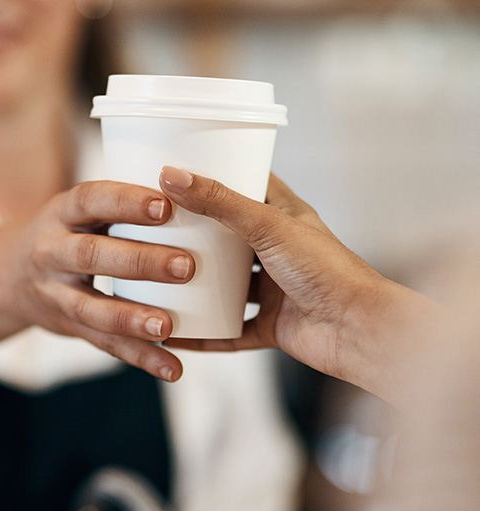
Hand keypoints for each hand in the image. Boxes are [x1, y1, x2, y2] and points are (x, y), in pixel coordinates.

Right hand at [0, 179, 195, 381]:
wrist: (8, 276)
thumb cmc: (67, 233)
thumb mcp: (80, 210)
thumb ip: (120, 205)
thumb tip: (195, 186)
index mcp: (62, 213)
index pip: (91, 200)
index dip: (126, 202)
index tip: (165, 205)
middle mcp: (52, 251)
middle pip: (92, 255)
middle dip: (139, 261)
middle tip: (185, 266)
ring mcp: (56, 293)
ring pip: (93, 308)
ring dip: (132, 317)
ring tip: (169, 327)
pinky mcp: (69, 327)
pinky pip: (104, 344)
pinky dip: (140, 357)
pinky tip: (172, 368)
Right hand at [158, 167, 442, 403]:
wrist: (359, 331)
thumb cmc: (330, 271)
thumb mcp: (268, 226)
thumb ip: (221, 202)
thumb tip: (175, 176)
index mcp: (283, 216)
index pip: (246, 185)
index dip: (215, 175)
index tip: (179, 171)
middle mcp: (276, 250)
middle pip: (228, 237)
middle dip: (196, 234)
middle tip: (158, 226)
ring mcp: (274, 288)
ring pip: (226, 284)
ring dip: (198, 284)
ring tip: (159, 277)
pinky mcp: (270, 323)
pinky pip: (229, 329)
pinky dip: (205, 332)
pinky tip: (176, 330)